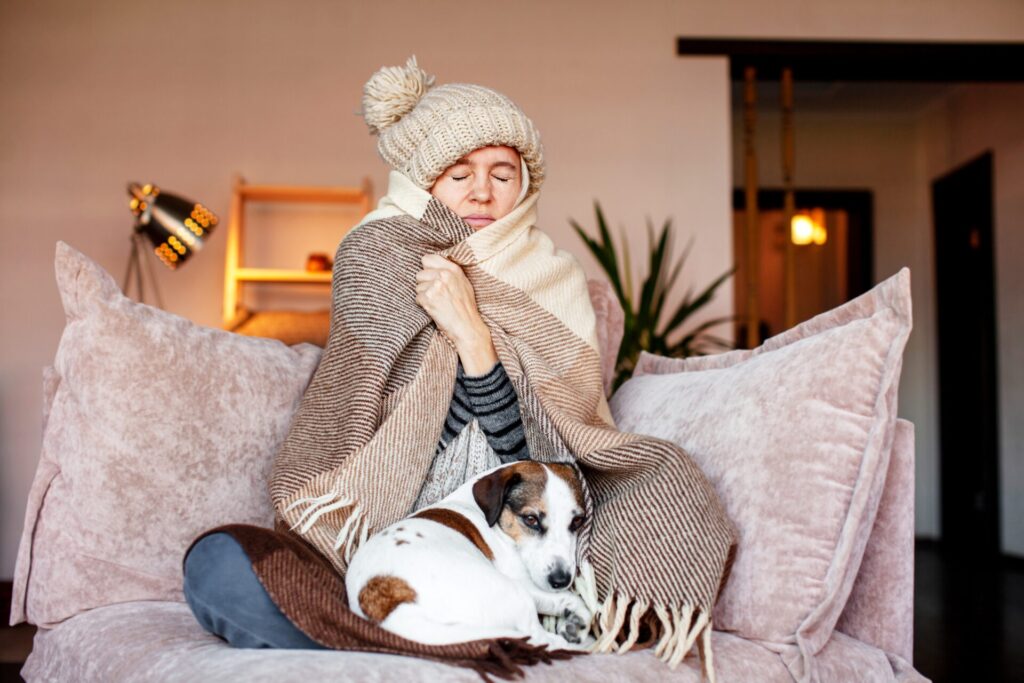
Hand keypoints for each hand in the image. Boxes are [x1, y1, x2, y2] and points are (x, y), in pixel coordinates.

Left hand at [415, 254, 496, 373]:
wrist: (467, 327)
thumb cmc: (466, 308)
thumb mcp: (463, 284)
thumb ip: (449, 273)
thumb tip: (432, 265)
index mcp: (453, 269)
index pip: (427, 259)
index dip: (427, 269)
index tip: (431, 278)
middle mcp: (444, 275)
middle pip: (420, 274)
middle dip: (424, 285)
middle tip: (436, 295)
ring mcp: (436, 286)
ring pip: (417, 287)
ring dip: (424, 296)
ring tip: (438, 303)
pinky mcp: (429, 298)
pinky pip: (417, 298)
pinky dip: (423, 305)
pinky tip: (435, 309)